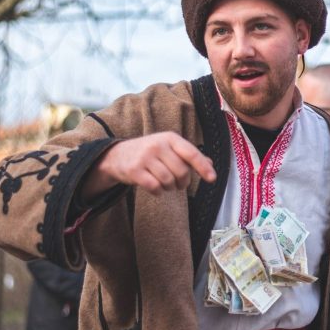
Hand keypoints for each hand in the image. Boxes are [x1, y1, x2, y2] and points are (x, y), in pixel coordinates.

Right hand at [83, 132, 215, 198]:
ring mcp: (145, 157)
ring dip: (170, 187)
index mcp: (170, 138)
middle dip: (183, 182)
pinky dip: (158, 191)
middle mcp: (158, 145)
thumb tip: (210, 164)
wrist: (117, 155)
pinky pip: (155, 187)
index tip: (212, 179)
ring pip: (168, 181)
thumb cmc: (150, 153)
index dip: (203, 167)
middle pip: (181, 171)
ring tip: (165, 184)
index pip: (191, 153)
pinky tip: (155, 188)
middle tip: (178, 183)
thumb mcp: (169, 148)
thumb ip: (189, 155)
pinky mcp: (134, 170)